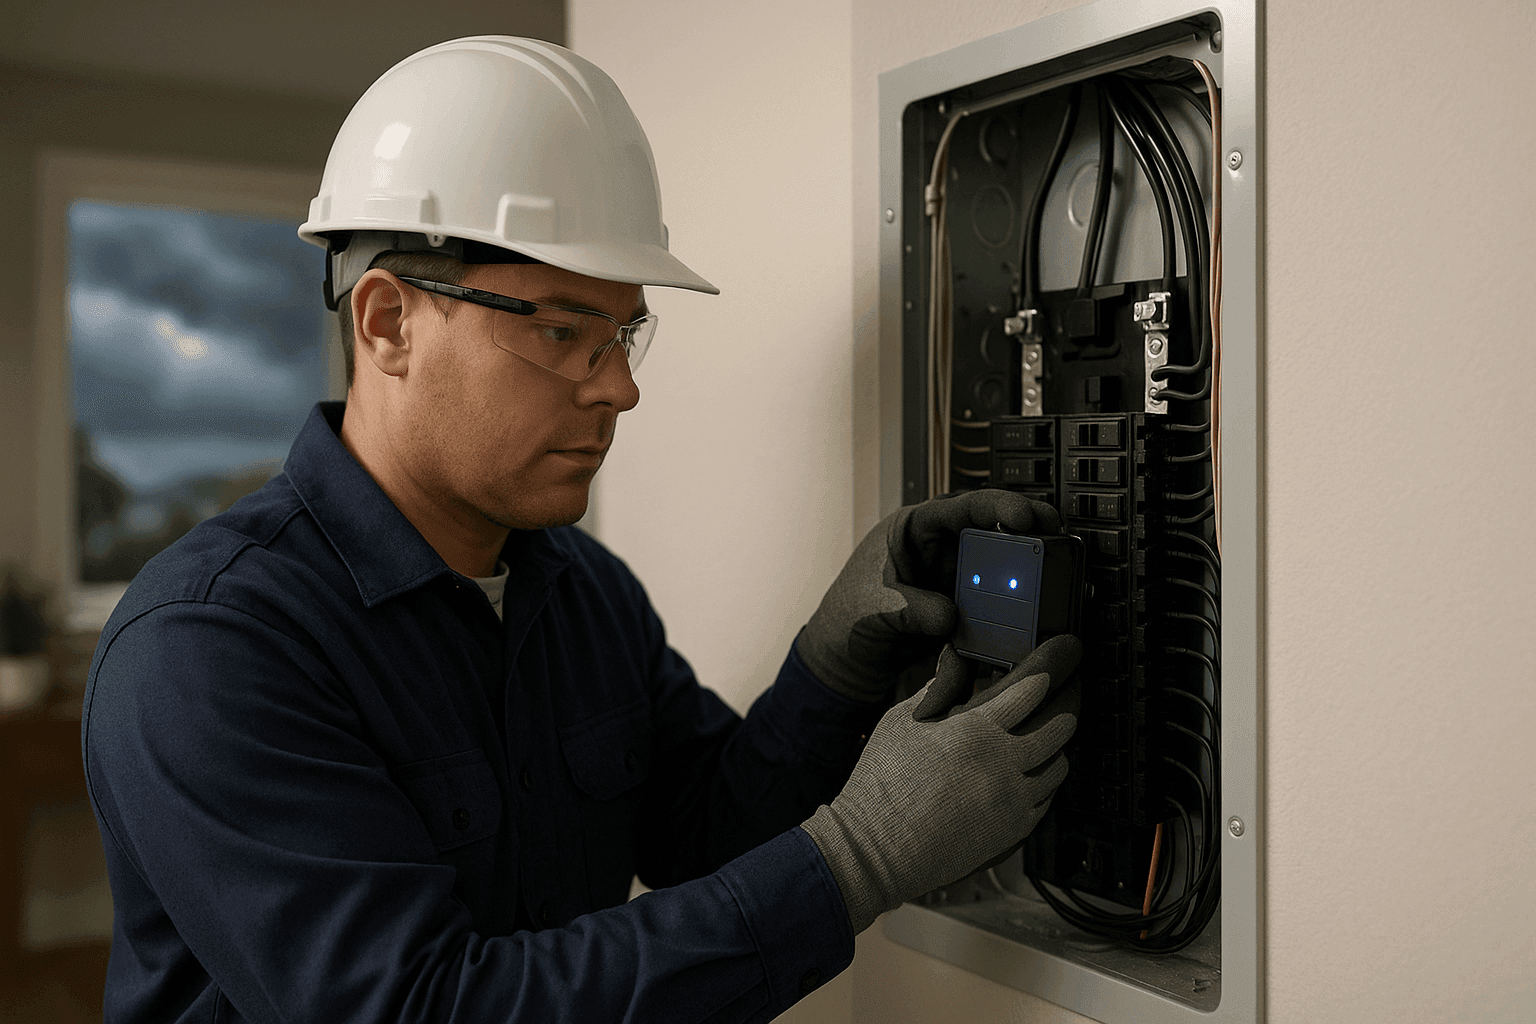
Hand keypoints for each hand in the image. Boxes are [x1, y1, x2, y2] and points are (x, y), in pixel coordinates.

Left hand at [796, 489, 1060, 700]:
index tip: (1024, 516)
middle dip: (1027, 532)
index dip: (997, 506)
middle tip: (1057, 538)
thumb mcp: (875, 608)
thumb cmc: (847, 618)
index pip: (960, 508)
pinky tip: (1035, 616)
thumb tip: (950, 617)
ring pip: (1001, 569)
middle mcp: (941, 548)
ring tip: (1054, 581)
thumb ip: (913, 609)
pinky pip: (995, 606)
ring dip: (1026, 574)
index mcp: (914, 529)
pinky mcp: (965, 608)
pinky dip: (1014, 612)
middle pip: (992, 532)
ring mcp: (956, 578)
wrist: (846, 659)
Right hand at [801, 636, 1080, 933]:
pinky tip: (1031, 772)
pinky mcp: (1013, 831)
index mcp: (976, 730)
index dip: (1051, 667)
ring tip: (1047, 733)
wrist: (877, 849)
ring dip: (1058, 744)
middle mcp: (1004, 764)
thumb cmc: (883, 786)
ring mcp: (1013, 801)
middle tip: (1069, 688)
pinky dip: (1045, 780)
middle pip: (1060, 725)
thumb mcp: (902, 722)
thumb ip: (937, 688)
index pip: (1031, 688)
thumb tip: (955, 660)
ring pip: (1060, 764)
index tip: (1060, 656)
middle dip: (1069, 700)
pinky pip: (1047, 799)